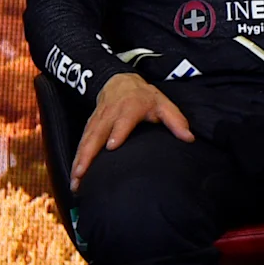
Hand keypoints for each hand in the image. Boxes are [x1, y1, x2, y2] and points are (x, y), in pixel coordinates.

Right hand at [69, 72, 189, 185]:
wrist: (119, 82)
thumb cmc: (144, 97)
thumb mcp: (163, 103)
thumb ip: (176, 121)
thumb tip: (189, 138)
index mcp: (129, 108)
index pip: (123, 121)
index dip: (117, 133)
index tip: (112, 146)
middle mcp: (109, 116)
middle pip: (96, 135)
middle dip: (88, 155)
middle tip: (82, 174)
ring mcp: (96, 122)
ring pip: (85, 142)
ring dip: (78, 162)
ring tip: (76, 181)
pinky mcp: (89, 127)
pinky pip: (81, 144)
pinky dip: (76, 159)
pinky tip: (74, 176)